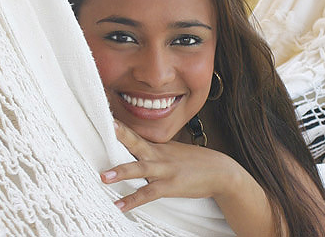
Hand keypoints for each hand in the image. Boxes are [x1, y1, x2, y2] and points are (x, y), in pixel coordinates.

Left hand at [100, 119, 241, 211]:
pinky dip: (132, 200)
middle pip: (136, 143)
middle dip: (121, 135)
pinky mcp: (171, 186)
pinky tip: (119, 205)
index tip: (105, 118)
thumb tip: (140, 151)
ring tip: (103, 176)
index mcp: (159, 147)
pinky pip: (148, 193)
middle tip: (106, 127)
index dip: (121, 127)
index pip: (136, 134)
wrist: (221, 172)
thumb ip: (157, 151)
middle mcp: (160, 155)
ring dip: (121, 172)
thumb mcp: (175, 152)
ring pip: (140, 169)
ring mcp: (165, 170)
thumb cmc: (196, 162)